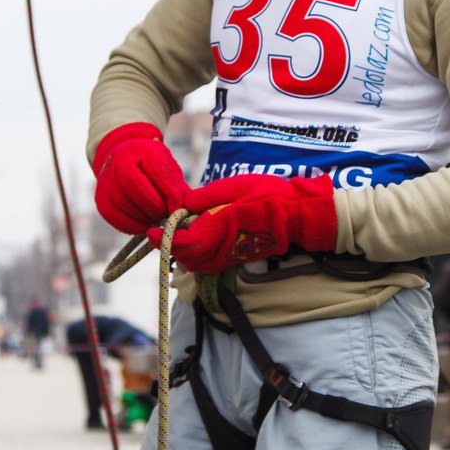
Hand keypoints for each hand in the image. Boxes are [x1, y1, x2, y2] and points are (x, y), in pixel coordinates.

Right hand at [92, 123, 189, 236]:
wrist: (124, 161)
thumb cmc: (152, 168)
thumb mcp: (168, 170)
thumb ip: (178, 188)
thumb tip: (184, 211)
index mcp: (141, 149)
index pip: (155, 172)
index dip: (168, 194)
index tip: (177, 209)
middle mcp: (118, 161)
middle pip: (133, 186)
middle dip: (153, 206)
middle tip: (165, 216)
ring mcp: (105, 179)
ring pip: (122, 202)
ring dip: (142, 217)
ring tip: (156, 221)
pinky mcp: (100, 198)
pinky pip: (112, 215)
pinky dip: (130, 225)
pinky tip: (144, 226)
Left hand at [157, 172, 336, 274]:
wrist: (298, 215)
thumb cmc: (269, 195)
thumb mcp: (236, 185)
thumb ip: (206, 197)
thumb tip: (182, 205)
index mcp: (221, 228)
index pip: (184, 243)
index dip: (164, 238)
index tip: (152, 229)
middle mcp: (224, 248)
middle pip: (187, 258)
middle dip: (171, 246)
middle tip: (162, 229)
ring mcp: (231, 257)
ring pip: (197, 264)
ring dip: (183, 252)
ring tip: (178, 233)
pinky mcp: (236, 259)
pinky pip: (209, 264)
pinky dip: (196, 255)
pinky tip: (196, 239)